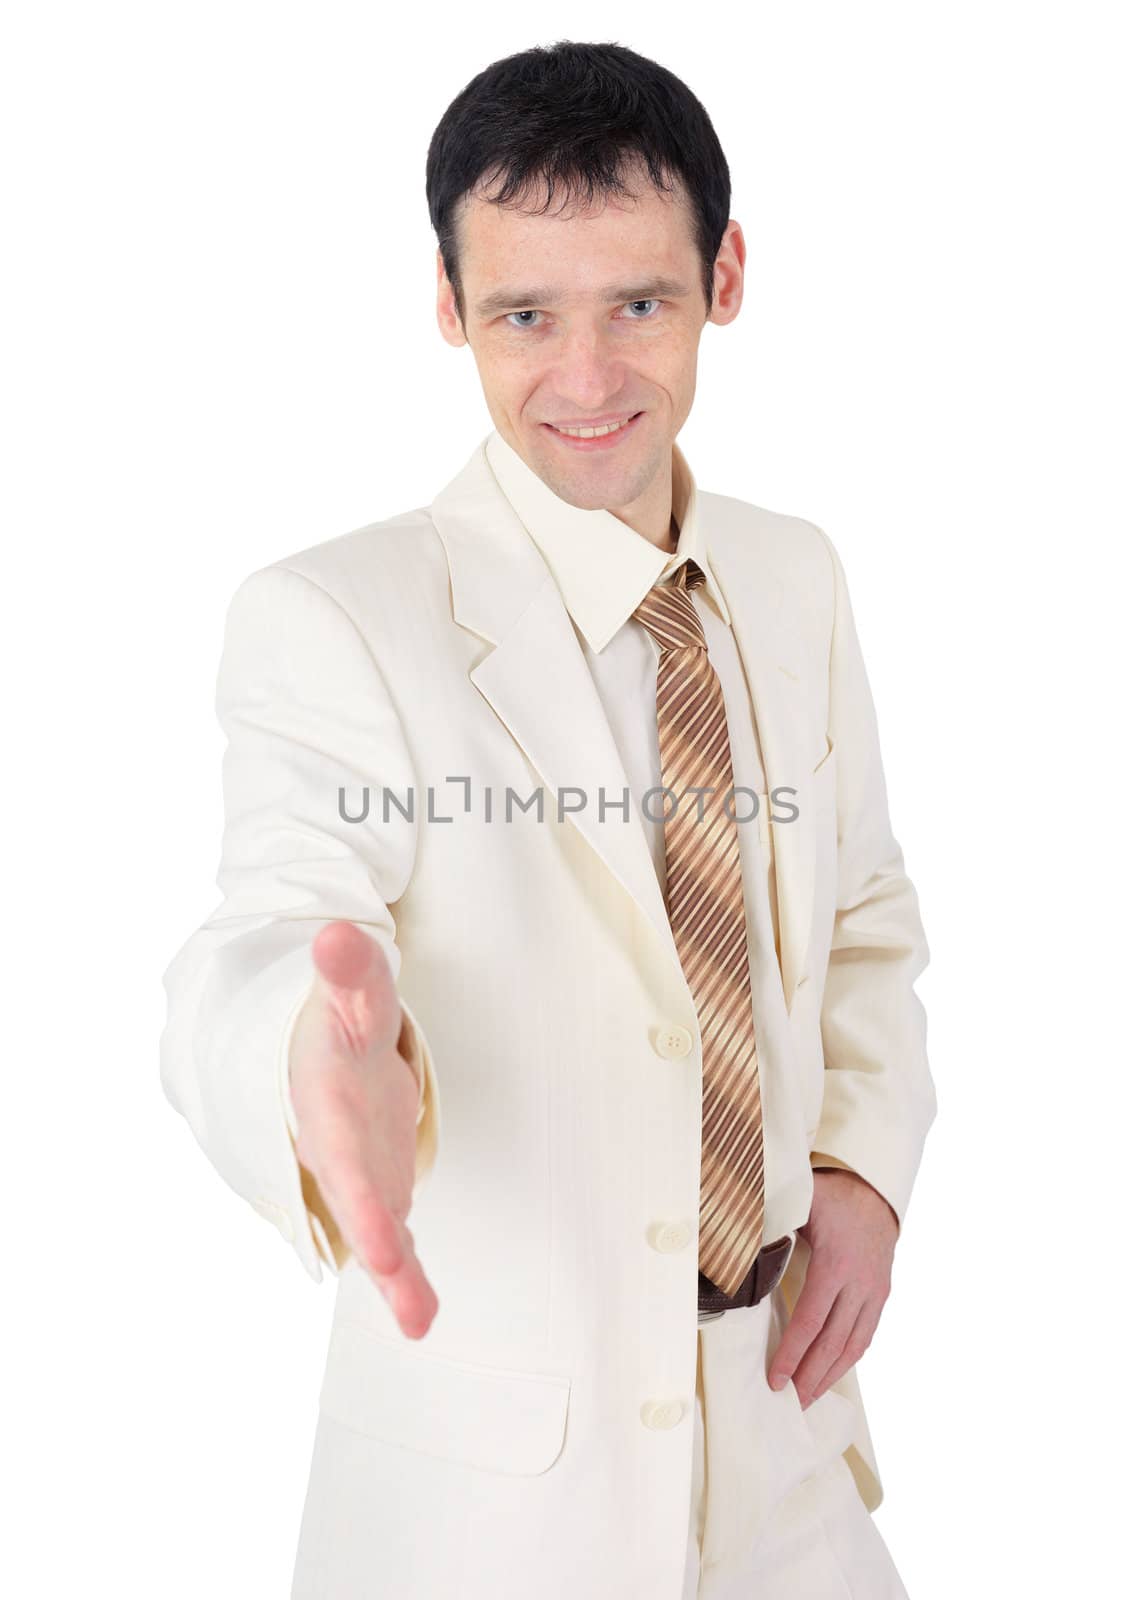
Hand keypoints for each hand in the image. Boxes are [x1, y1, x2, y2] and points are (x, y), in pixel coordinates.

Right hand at [288, 920, 438, 1339]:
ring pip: (376, 1234)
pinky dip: (405, 1274)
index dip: (360, 1202)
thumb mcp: (352, 993)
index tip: (383, 1244)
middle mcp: (338, 1155)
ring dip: (396, 1278)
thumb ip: (350, 971)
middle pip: (356, 1207)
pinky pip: (394, 1235)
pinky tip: (421, 1314)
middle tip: (397, 1278)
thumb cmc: (337, 1024)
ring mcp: (360, 1178)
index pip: (345, 1161)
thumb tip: (336, 935)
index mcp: (329, 1110)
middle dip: (376, 1243)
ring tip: (419, 1320)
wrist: (316, 1053)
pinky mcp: (379, 1190)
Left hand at [767, 1169, 897, 1408]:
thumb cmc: (832, 1196)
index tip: (776, 1378)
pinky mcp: (882, 1295)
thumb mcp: (800, 1203)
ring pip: (853, 1345)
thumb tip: (731, 1240)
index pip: (810, 1320)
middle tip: (790, 1402)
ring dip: (830, 1375)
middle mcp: (859, 1284)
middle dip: (810, 1376)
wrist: (876, 1190)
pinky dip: (848, 1358)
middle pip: (833, 1342)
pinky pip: (866, 1334)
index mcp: (835, 1264)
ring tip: (809, 1398)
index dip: (792, 1353)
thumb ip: (770, 1224)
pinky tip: (832, 1373)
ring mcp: (874, 1292)